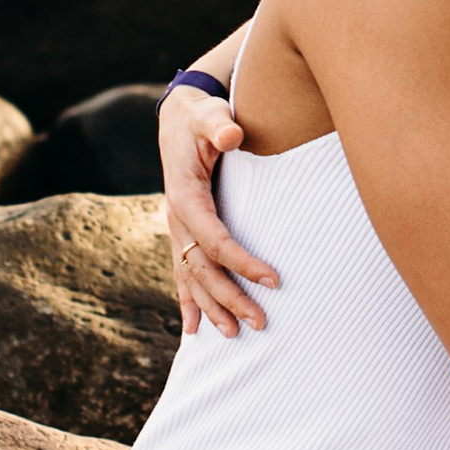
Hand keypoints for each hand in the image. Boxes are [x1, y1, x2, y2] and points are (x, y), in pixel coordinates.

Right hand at [160, 85, 280, 337]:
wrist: (177, 118)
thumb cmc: (200, 117)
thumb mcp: (209, 114)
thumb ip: (218, 123)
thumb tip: (231, 133)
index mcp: (184, 196)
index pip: (215, 239)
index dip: (242, 262)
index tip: (273, 280)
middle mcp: (176, 219)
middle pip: (203, 269)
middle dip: (230, 298)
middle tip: (260, 323)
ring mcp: (176, 229)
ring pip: (191, 277)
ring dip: (211, 307)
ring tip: (235, 335)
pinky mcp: (181, 233)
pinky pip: (182, 273)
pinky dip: (188, 301)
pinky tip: (192, 330)